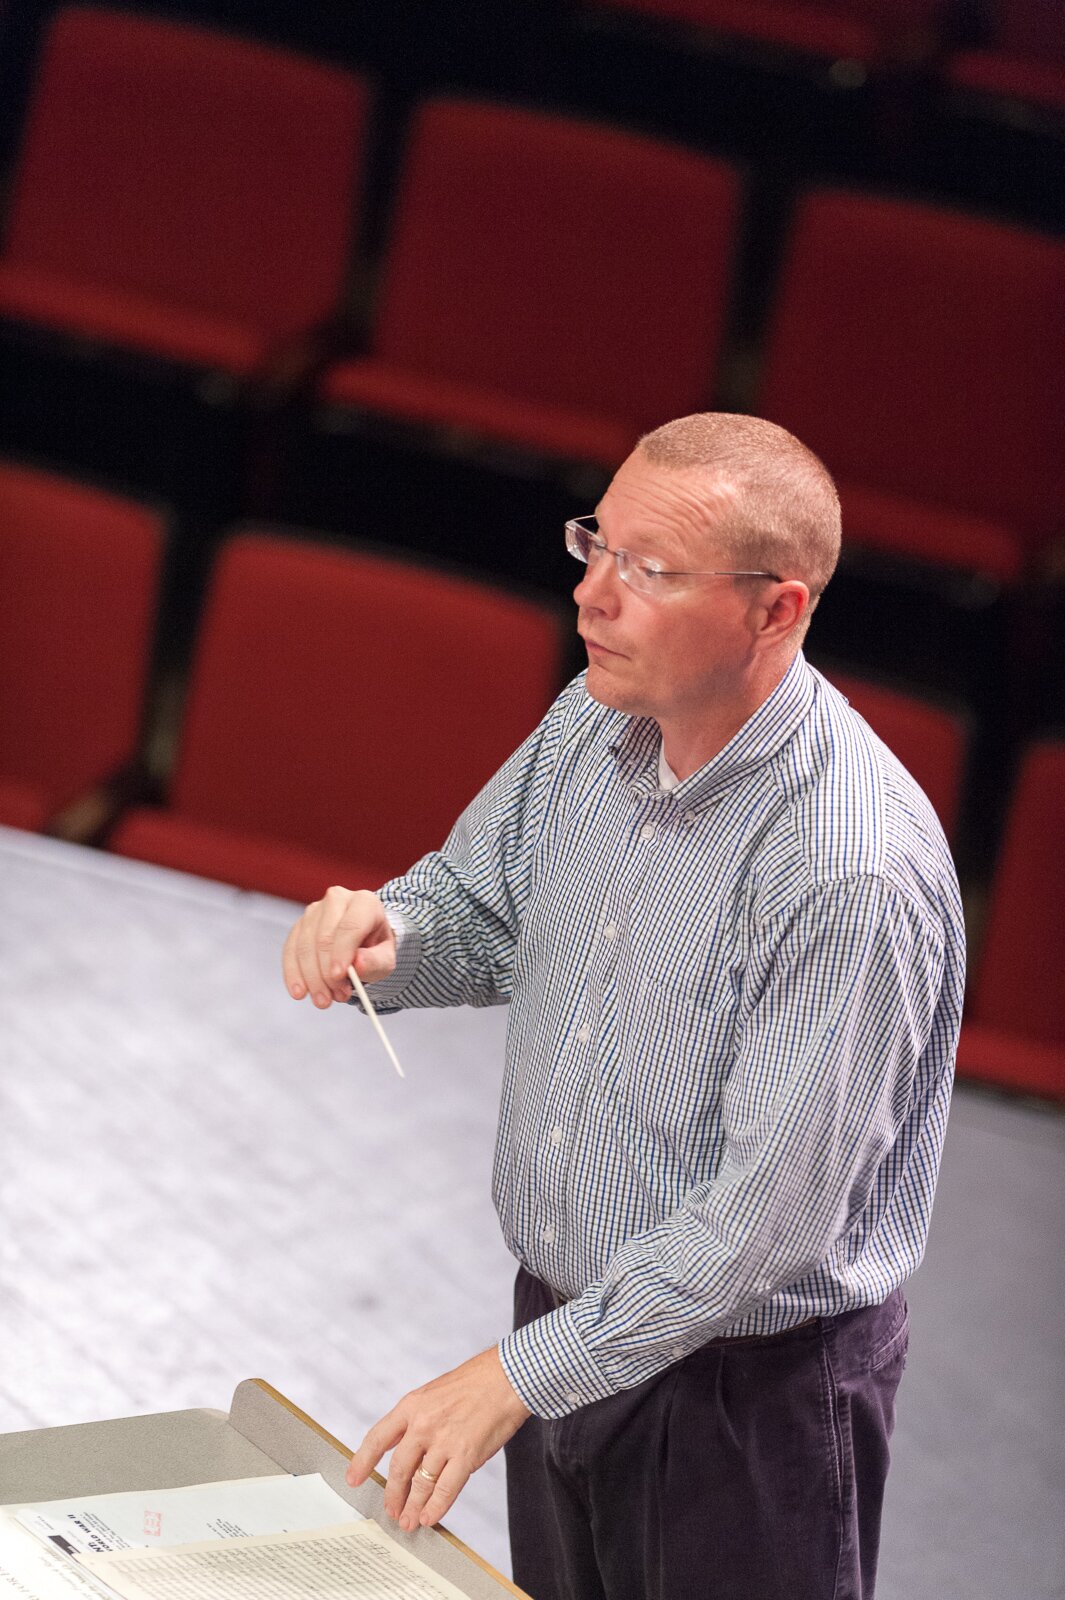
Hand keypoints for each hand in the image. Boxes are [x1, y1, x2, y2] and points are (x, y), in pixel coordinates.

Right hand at [282, 886, 396, 1007]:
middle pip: (325, 938)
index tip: (339, 976)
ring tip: (324, 999)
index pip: (350, 926)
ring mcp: (315, 910)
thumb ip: (375, 961)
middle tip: (334, 997)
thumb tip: (358, 964)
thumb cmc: (376, 947)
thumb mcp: (386, 958)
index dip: (342, 952)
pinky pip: (291, 950)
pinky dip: (294, 974)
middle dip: (326, 972)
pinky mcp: (300, 925)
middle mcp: (337, 899)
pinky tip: (299, 992)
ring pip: (305, 946)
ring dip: (312, 978)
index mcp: (365, 902)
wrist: (365, 941)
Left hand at [347, 1347, 530, 1530]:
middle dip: (393, 1494)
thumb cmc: (474, 1383)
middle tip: (392, 1510)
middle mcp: (423, 1424)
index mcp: (411, 1405)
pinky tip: (430, 1517)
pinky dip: (436, 1507)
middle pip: (398, 1468)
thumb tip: (405, 1450)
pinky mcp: (466, 1455)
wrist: (507, 1377)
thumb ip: (417, 1420)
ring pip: (420, 1483)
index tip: (353, 1479)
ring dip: (413, 1506)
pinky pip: (445, 1489)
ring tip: (410, 1521)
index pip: (377, 1438)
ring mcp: (444, 1440)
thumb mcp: (434, 1393)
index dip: (362, 1461)